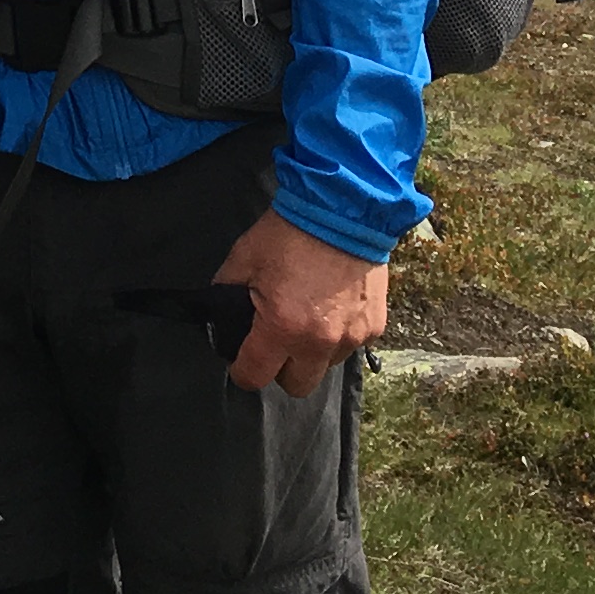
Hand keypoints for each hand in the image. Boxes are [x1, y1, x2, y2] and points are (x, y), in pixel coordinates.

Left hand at [215, 216, 387, 397]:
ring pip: (325, 367)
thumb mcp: (244, 258)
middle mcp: (320, 342)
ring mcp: (352, 337)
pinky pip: (351, 347)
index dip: (241, 369)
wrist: (344, 206)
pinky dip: (339, 335)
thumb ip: (226, 292)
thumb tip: (219, 314)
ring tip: (307, 317)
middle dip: (281, 368)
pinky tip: (332, 306)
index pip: (254, 377)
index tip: (240, 358)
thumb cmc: (290, 231)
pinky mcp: (375, 327)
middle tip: (275, 340)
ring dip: (312, 353)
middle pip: (296, 386)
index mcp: (282, 328)